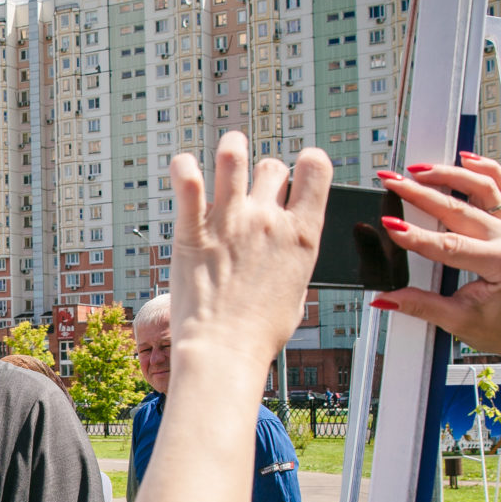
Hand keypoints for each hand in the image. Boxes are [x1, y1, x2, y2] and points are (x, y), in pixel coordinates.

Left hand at [169, 133, 331, 369]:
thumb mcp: (296, 291)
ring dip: (231, 149)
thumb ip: (293, 256)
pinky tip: (184, 168)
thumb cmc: (260, 332)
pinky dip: (184, 168)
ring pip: (233, 156)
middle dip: (265, 173)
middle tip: (254, 192)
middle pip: (273, 167)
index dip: (309, 163)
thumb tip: (290, 244)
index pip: (316, 168)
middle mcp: (267, 221)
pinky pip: (187, 182)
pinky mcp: (192, 231)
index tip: (299, 172)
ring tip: (227, 154)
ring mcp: (230, 222)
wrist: (224, 352)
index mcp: (301, 235)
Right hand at [374, 158, 500, 370]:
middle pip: (460, 209)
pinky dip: (487, 170)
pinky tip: (466, 158)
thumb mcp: (459, 321)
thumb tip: (387, 296)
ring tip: (420, 169)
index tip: (390, 224)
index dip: (417, 235)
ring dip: (450, 174)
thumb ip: (421, 305)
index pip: (450, 245)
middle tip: (392, 182)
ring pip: (483, 188)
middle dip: (421, 194)